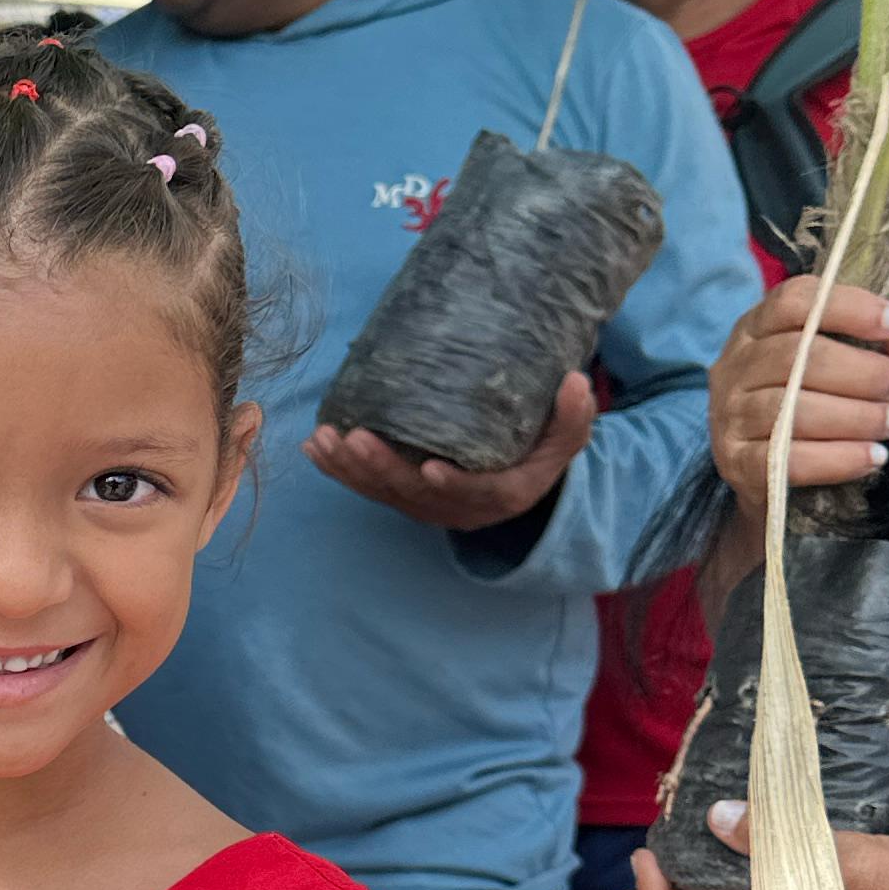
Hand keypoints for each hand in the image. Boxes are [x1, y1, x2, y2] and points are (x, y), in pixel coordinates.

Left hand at [305, 373, 595, 530]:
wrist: (517, 478)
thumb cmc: (539, 450)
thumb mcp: (565, 439)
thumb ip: (572, 417)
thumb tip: (576, 382)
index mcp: (502, 495)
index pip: (476, 493)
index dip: (453, 484)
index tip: (430, 467)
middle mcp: (458, 506)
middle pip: (414, 494)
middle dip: (380, 468)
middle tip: (354, 438)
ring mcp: (426, 504)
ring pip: (382, 493)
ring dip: (348, 469)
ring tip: (322, 440)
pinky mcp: (402, 495)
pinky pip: (366, 488)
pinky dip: (337, 470)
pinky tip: (313, 447)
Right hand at [710, 277, 888, 527]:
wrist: (767, 469)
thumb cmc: (814, 398)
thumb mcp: (850, 361)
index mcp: (759, 326)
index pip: (794, 301)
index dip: (849, 308)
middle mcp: (736, 365)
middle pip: (795, 356)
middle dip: (861, 372)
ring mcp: (729, 415)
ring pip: (790, 410)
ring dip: (855, 417)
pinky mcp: (736, 462)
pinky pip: (786, 459)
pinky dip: (837, 459)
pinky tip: (873, 457)